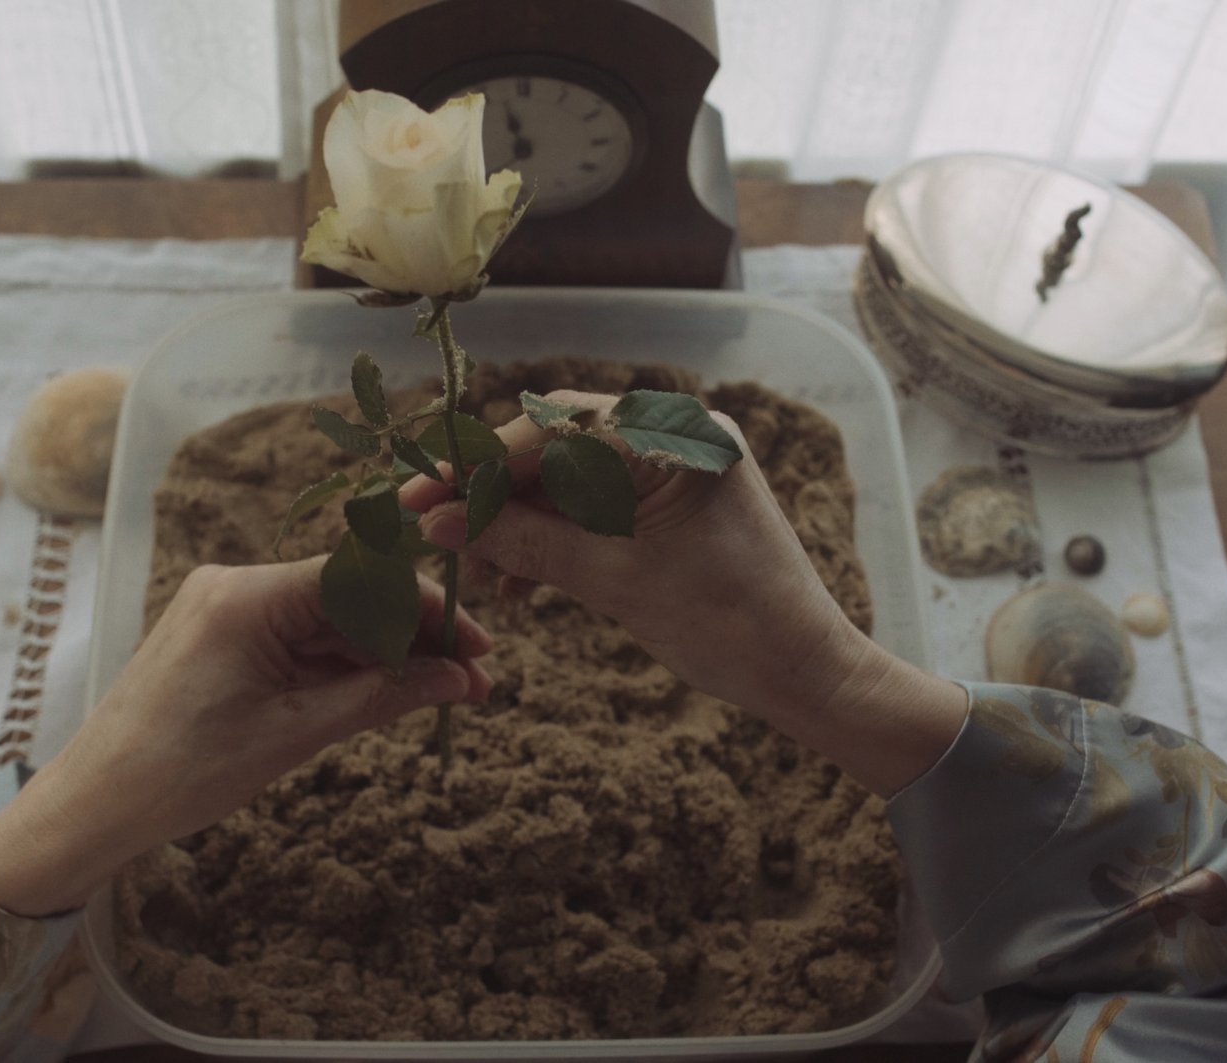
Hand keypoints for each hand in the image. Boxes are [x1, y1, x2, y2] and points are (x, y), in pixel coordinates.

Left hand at [0, 558, 491, 915]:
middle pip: (349, 597)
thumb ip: (381, 694)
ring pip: (326, 622)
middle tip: (475, 682)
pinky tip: (385, 692)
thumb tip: (458, 678)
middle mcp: (234, 585)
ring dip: (381, 656)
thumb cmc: (183, 771)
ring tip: (443, 694)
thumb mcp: (296, 733)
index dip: (429, 610)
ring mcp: (224, 610)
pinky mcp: (219, 639)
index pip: (362, 578)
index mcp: (247, 595)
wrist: (94, 804)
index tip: (480, 647)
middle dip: (414, 638)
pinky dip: (339, 668)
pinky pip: (296, 641)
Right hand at [398, 390, 965, 794]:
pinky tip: (520, 580)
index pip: (552, 428)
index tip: (422, 498)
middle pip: (555, 442)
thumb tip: (439, 520)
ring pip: (568, 475)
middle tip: (434, 532)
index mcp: (676, 436)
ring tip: (483, 576)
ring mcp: (675, 462)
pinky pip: (594, 500)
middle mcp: (676, 432)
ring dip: (519, 520)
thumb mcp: (615, 582)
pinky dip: (554, 534)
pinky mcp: (670, 498)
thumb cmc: (728, 626)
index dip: (480, 466)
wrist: (804, 671)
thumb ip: (525, 541)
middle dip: (493, 492)